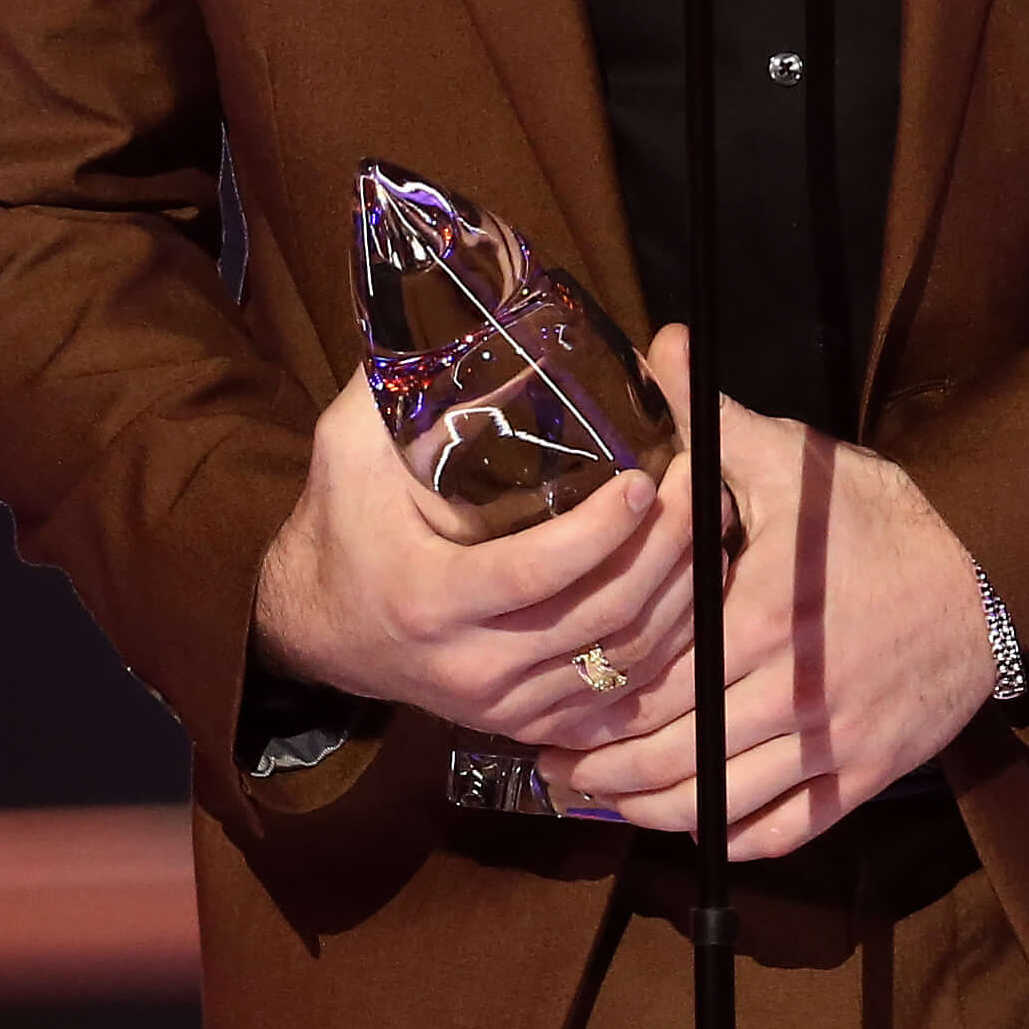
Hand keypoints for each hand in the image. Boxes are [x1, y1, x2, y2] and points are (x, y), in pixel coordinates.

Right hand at [248, 329, 708, 753]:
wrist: (318, 628)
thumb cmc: (342, 523)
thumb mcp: (349, 446)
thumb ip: (397, 382)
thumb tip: (457, 304)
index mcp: (430, 599)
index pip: (537, 571)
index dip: (603, 531)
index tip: (644, 477)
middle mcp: (472, 665)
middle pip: (601, 614)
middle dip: (669, 547)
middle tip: (701, 481)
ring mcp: (506, 705)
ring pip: (626, 658)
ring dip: (685, 591)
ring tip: (710, 521)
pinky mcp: (532, 725)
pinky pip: (623, 697)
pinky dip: (671, 647)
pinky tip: (693, 589)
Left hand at [551, 390, 996, 853]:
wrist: (990, 582)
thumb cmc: (881, 522)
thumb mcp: (797, 462)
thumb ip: (716, 419)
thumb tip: (659, 345)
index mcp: (760, 618)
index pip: (652, 680)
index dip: (591, 701)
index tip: (545, 702)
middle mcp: (789, 692)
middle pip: (671, 753)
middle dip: (599, 768)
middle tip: (549, 765)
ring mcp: (827, 743)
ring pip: (716, 803)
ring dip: (647, 812)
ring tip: (598, 800)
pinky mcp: (860, 776)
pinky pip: (780, 830)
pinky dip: (724, 837)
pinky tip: (685, 824)